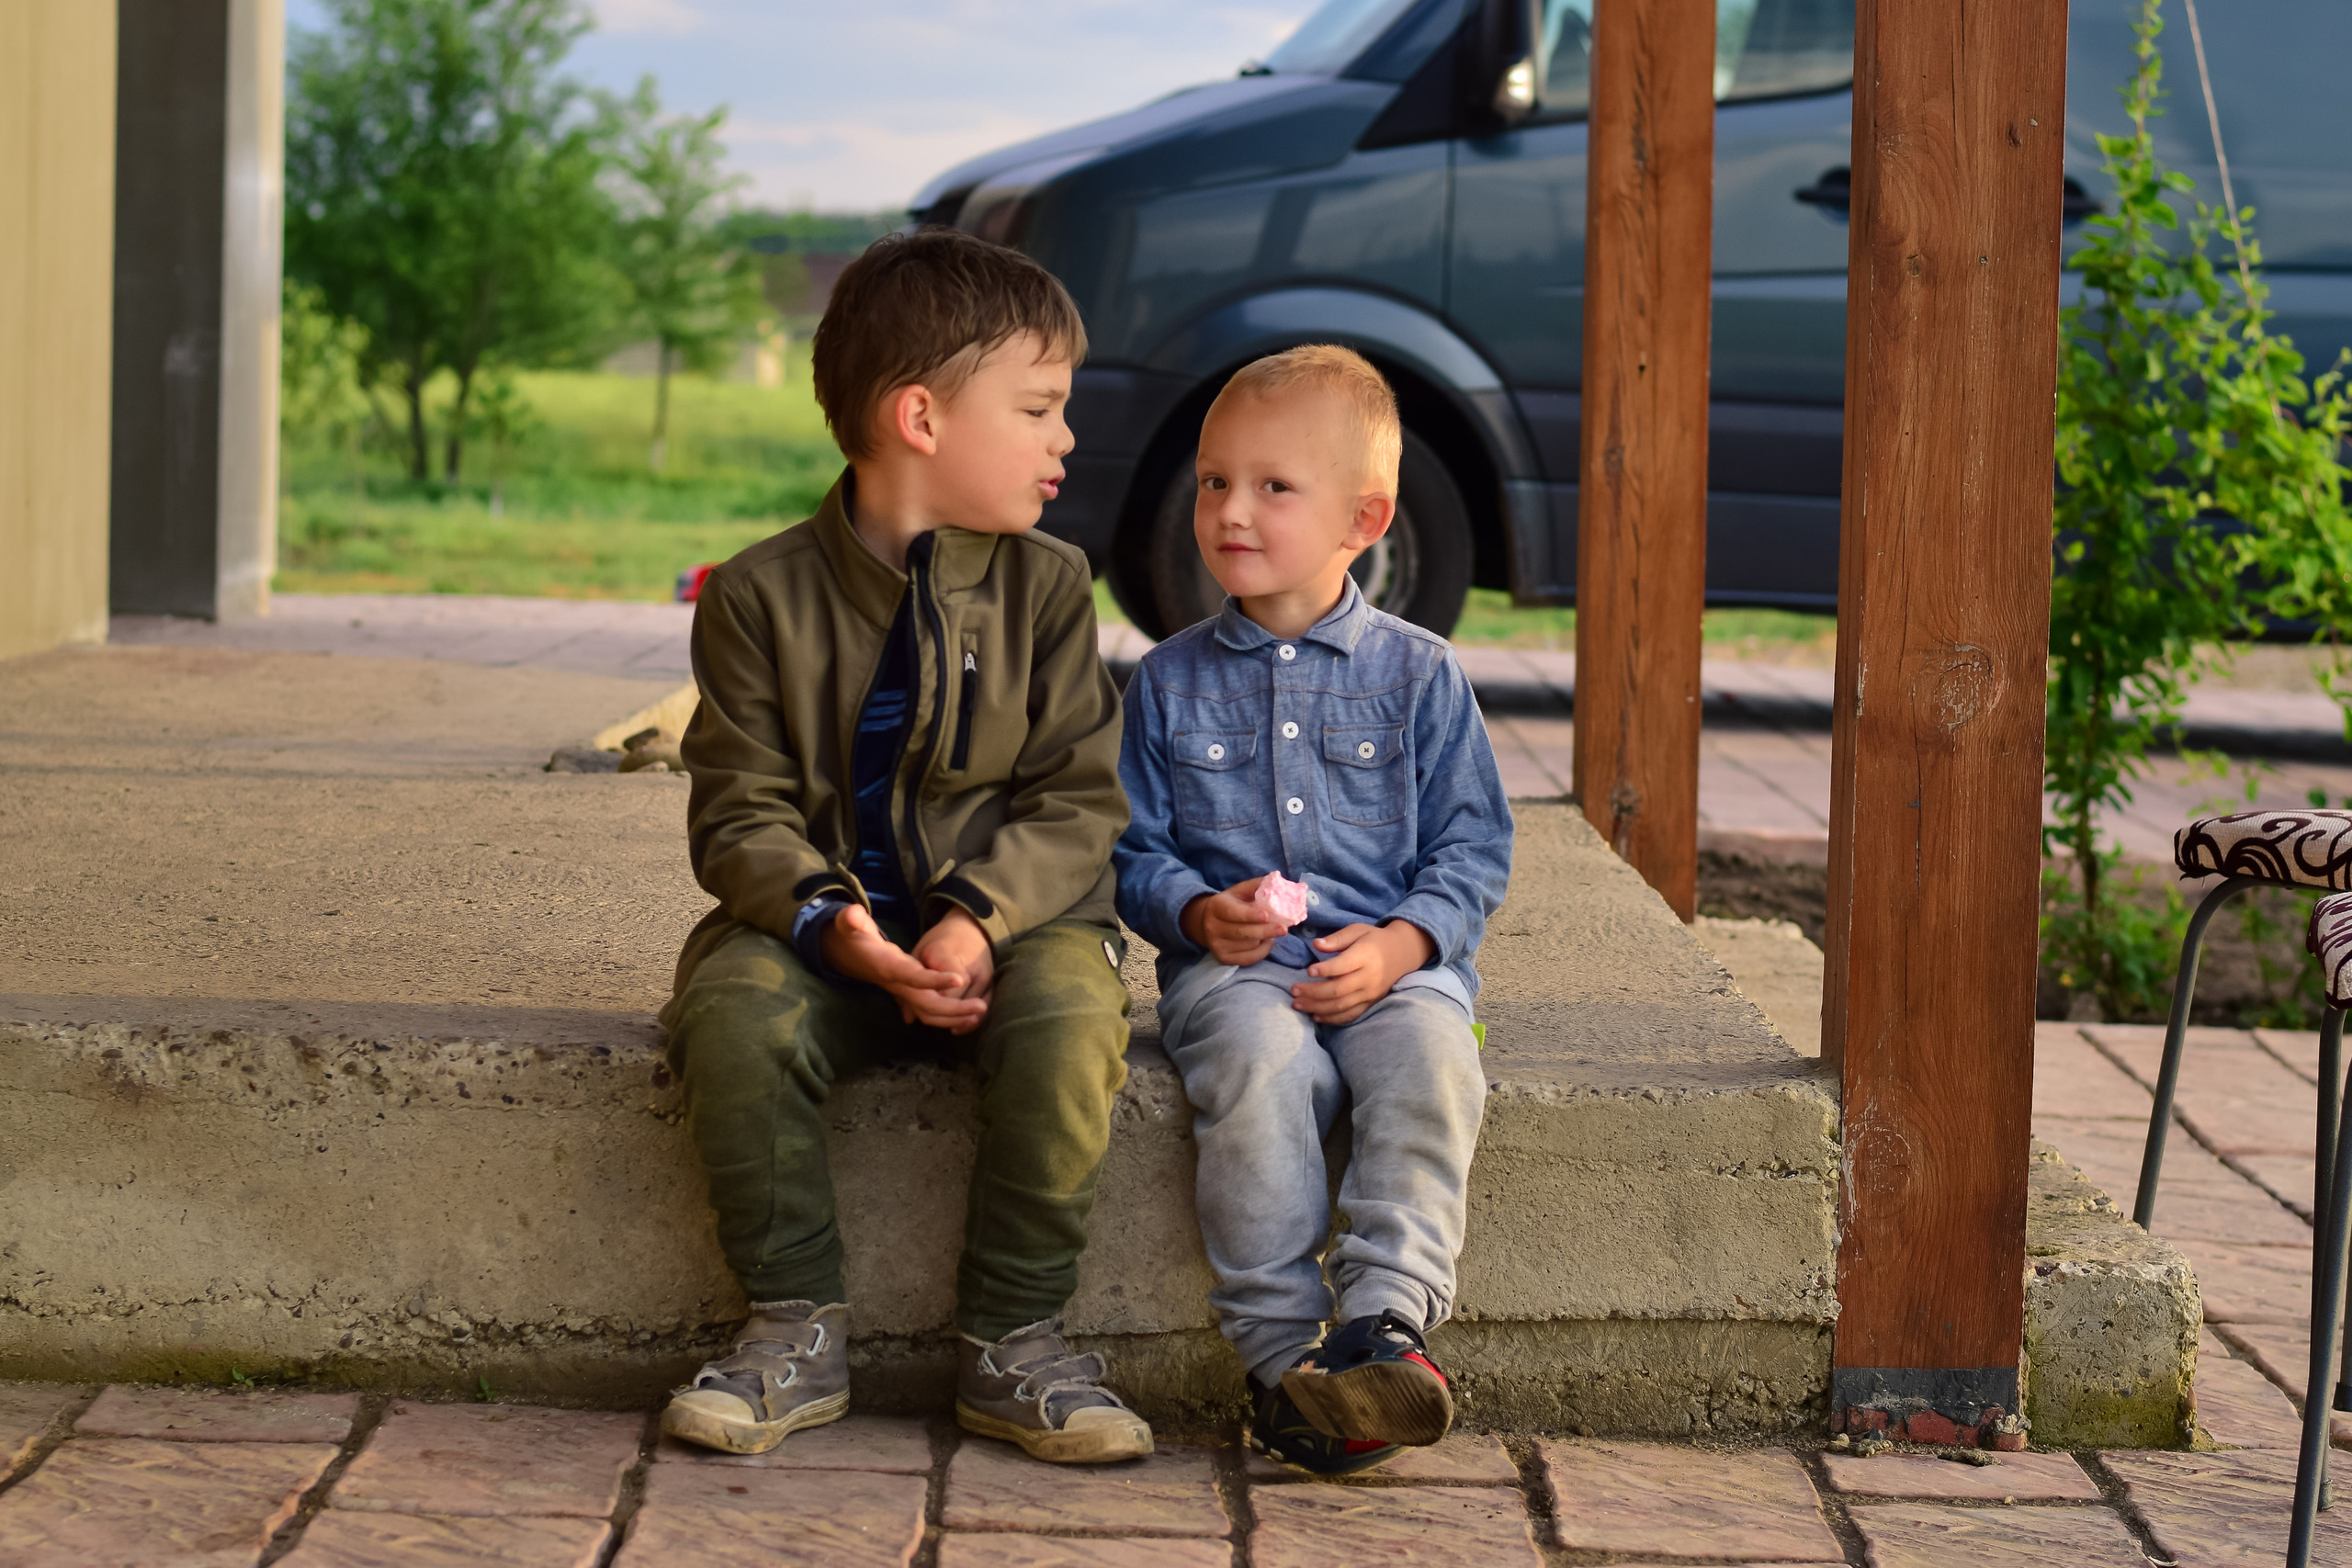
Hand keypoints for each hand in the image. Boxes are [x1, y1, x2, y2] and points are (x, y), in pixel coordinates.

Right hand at [820, 904, 988, 1032]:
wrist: (847, 956)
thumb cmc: (851, 938)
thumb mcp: (847, 926)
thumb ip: (851, 920)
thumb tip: (853, 914)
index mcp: (887, 967)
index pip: (912, 976)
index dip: (934, 980)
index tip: (960, 978)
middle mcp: (897, 984)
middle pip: (925, 1003)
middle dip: (953, 1008)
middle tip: (981, 1007)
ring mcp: (903, 991)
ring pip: (929, 1013)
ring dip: (954, 1016)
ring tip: (981, 1012)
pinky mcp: (909, 993)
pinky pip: (929, 1012)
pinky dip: (948, 1017)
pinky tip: (969, 1016)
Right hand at [1180, 876, 1289, 966]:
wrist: (1207, 922)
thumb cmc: (1231, 904)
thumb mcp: (1240, 891)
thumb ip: (1257, 886)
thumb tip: (1279, 883)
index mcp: (1216, 906)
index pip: (1233, 912)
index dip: (1250, 915)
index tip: (1266, 915)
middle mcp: (1212, 927)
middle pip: (1242, 932)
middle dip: (1265, 931)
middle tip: (1283, 929)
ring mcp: (1217, 945)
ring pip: (1248, 945)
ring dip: (1265, 939)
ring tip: (1272, 930)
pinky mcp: (1223, 959)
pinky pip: (1249, 959)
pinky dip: (1262, 951)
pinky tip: (1266, 941)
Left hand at [1289, 921, 1434, 1024]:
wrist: (1402, 953)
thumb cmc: (1374, 939)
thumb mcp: (1357, 930)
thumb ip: (1337, 938)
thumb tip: (1316, 944)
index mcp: (1365, 956)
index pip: (1343, 966)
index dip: (1326, 970)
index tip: (1308, 970)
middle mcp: (1369, 977)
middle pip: (1339, 989)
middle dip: (1314, 993)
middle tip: (1294, 991)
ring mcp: (1370, 993)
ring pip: (1342, 1005)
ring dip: (1318, 1008)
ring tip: (1298, 1005)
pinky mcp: (1371, 1003)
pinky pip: (1351, 1015)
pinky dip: (1333, 1018)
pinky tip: (1316, 1016)